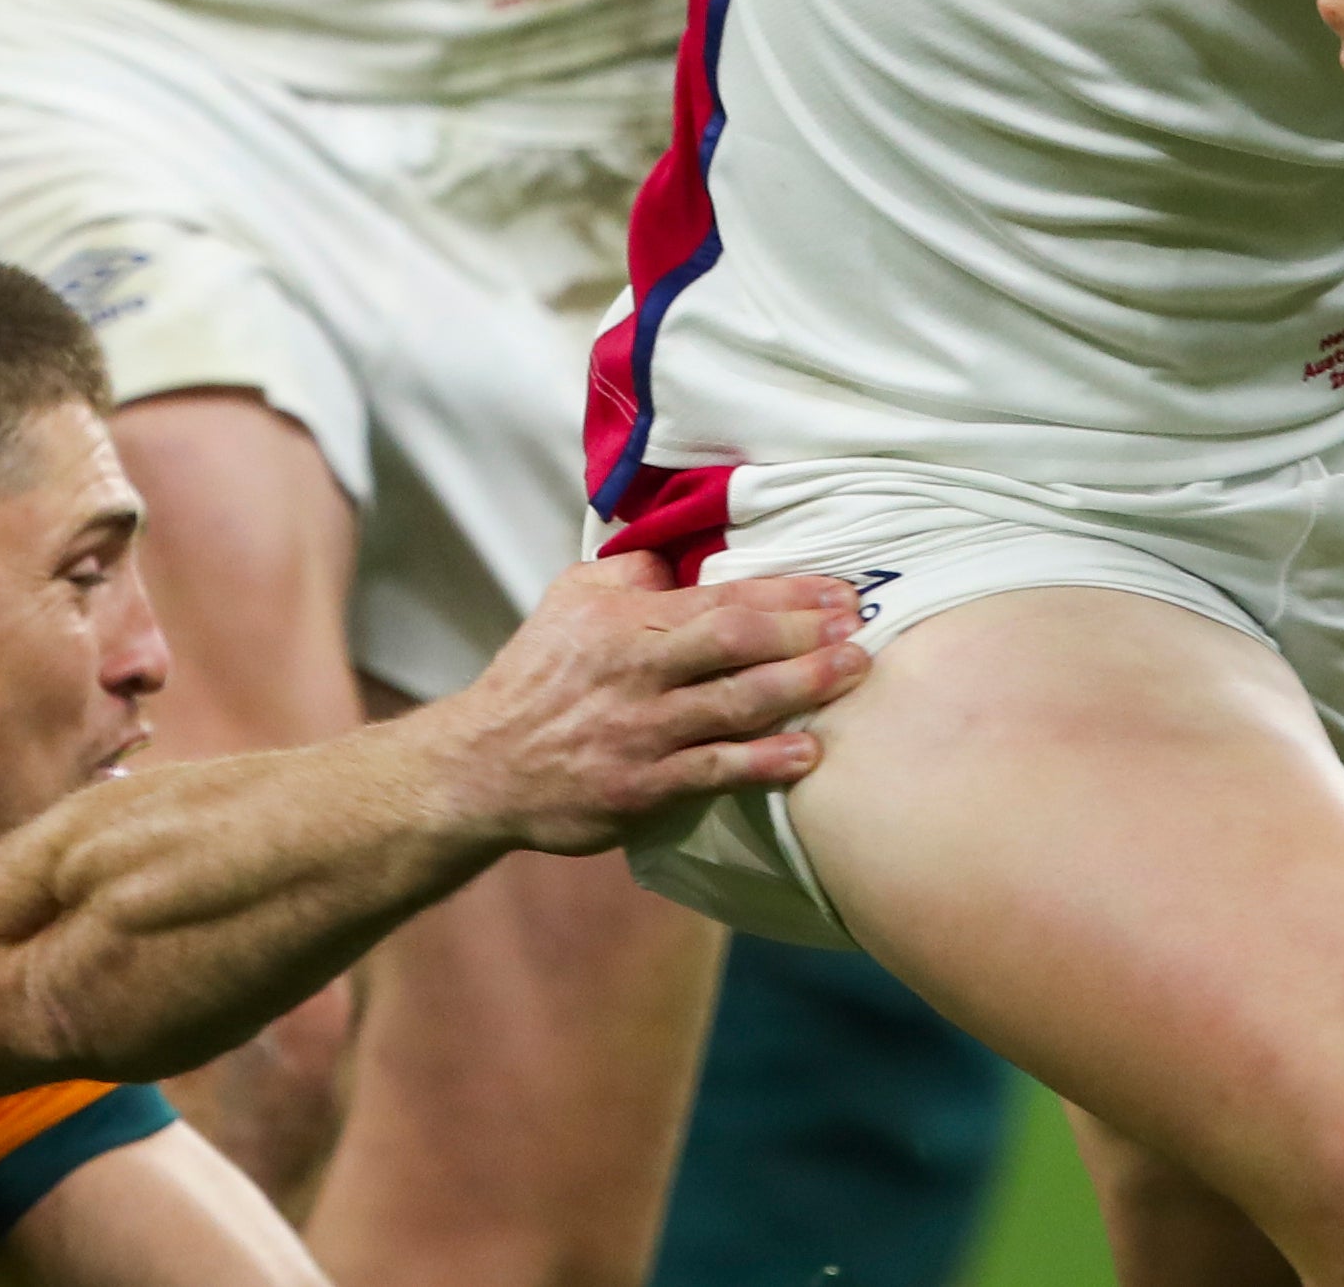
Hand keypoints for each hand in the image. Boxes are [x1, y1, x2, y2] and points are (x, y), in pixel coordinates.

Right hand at [422, 554, 869, 854]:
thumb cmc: (536, 676)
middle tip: (860, 625)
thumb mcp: (568, 598)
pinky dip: (763, 762)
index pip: (717, 596)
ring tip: (854, 673)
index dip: (785, 591)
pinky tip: (807, 754)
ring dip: (801, 687)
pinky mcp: (641, 787)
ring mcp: (640, 732)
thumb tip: (687, 555)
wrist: (483, 765)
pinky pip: (713, 771)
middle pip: (734, 642)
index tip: (838, 589)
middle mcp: (634, 671)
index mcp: (621, 619)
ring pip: (733, 705)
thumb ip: (631, 573)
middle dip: (805, 631)